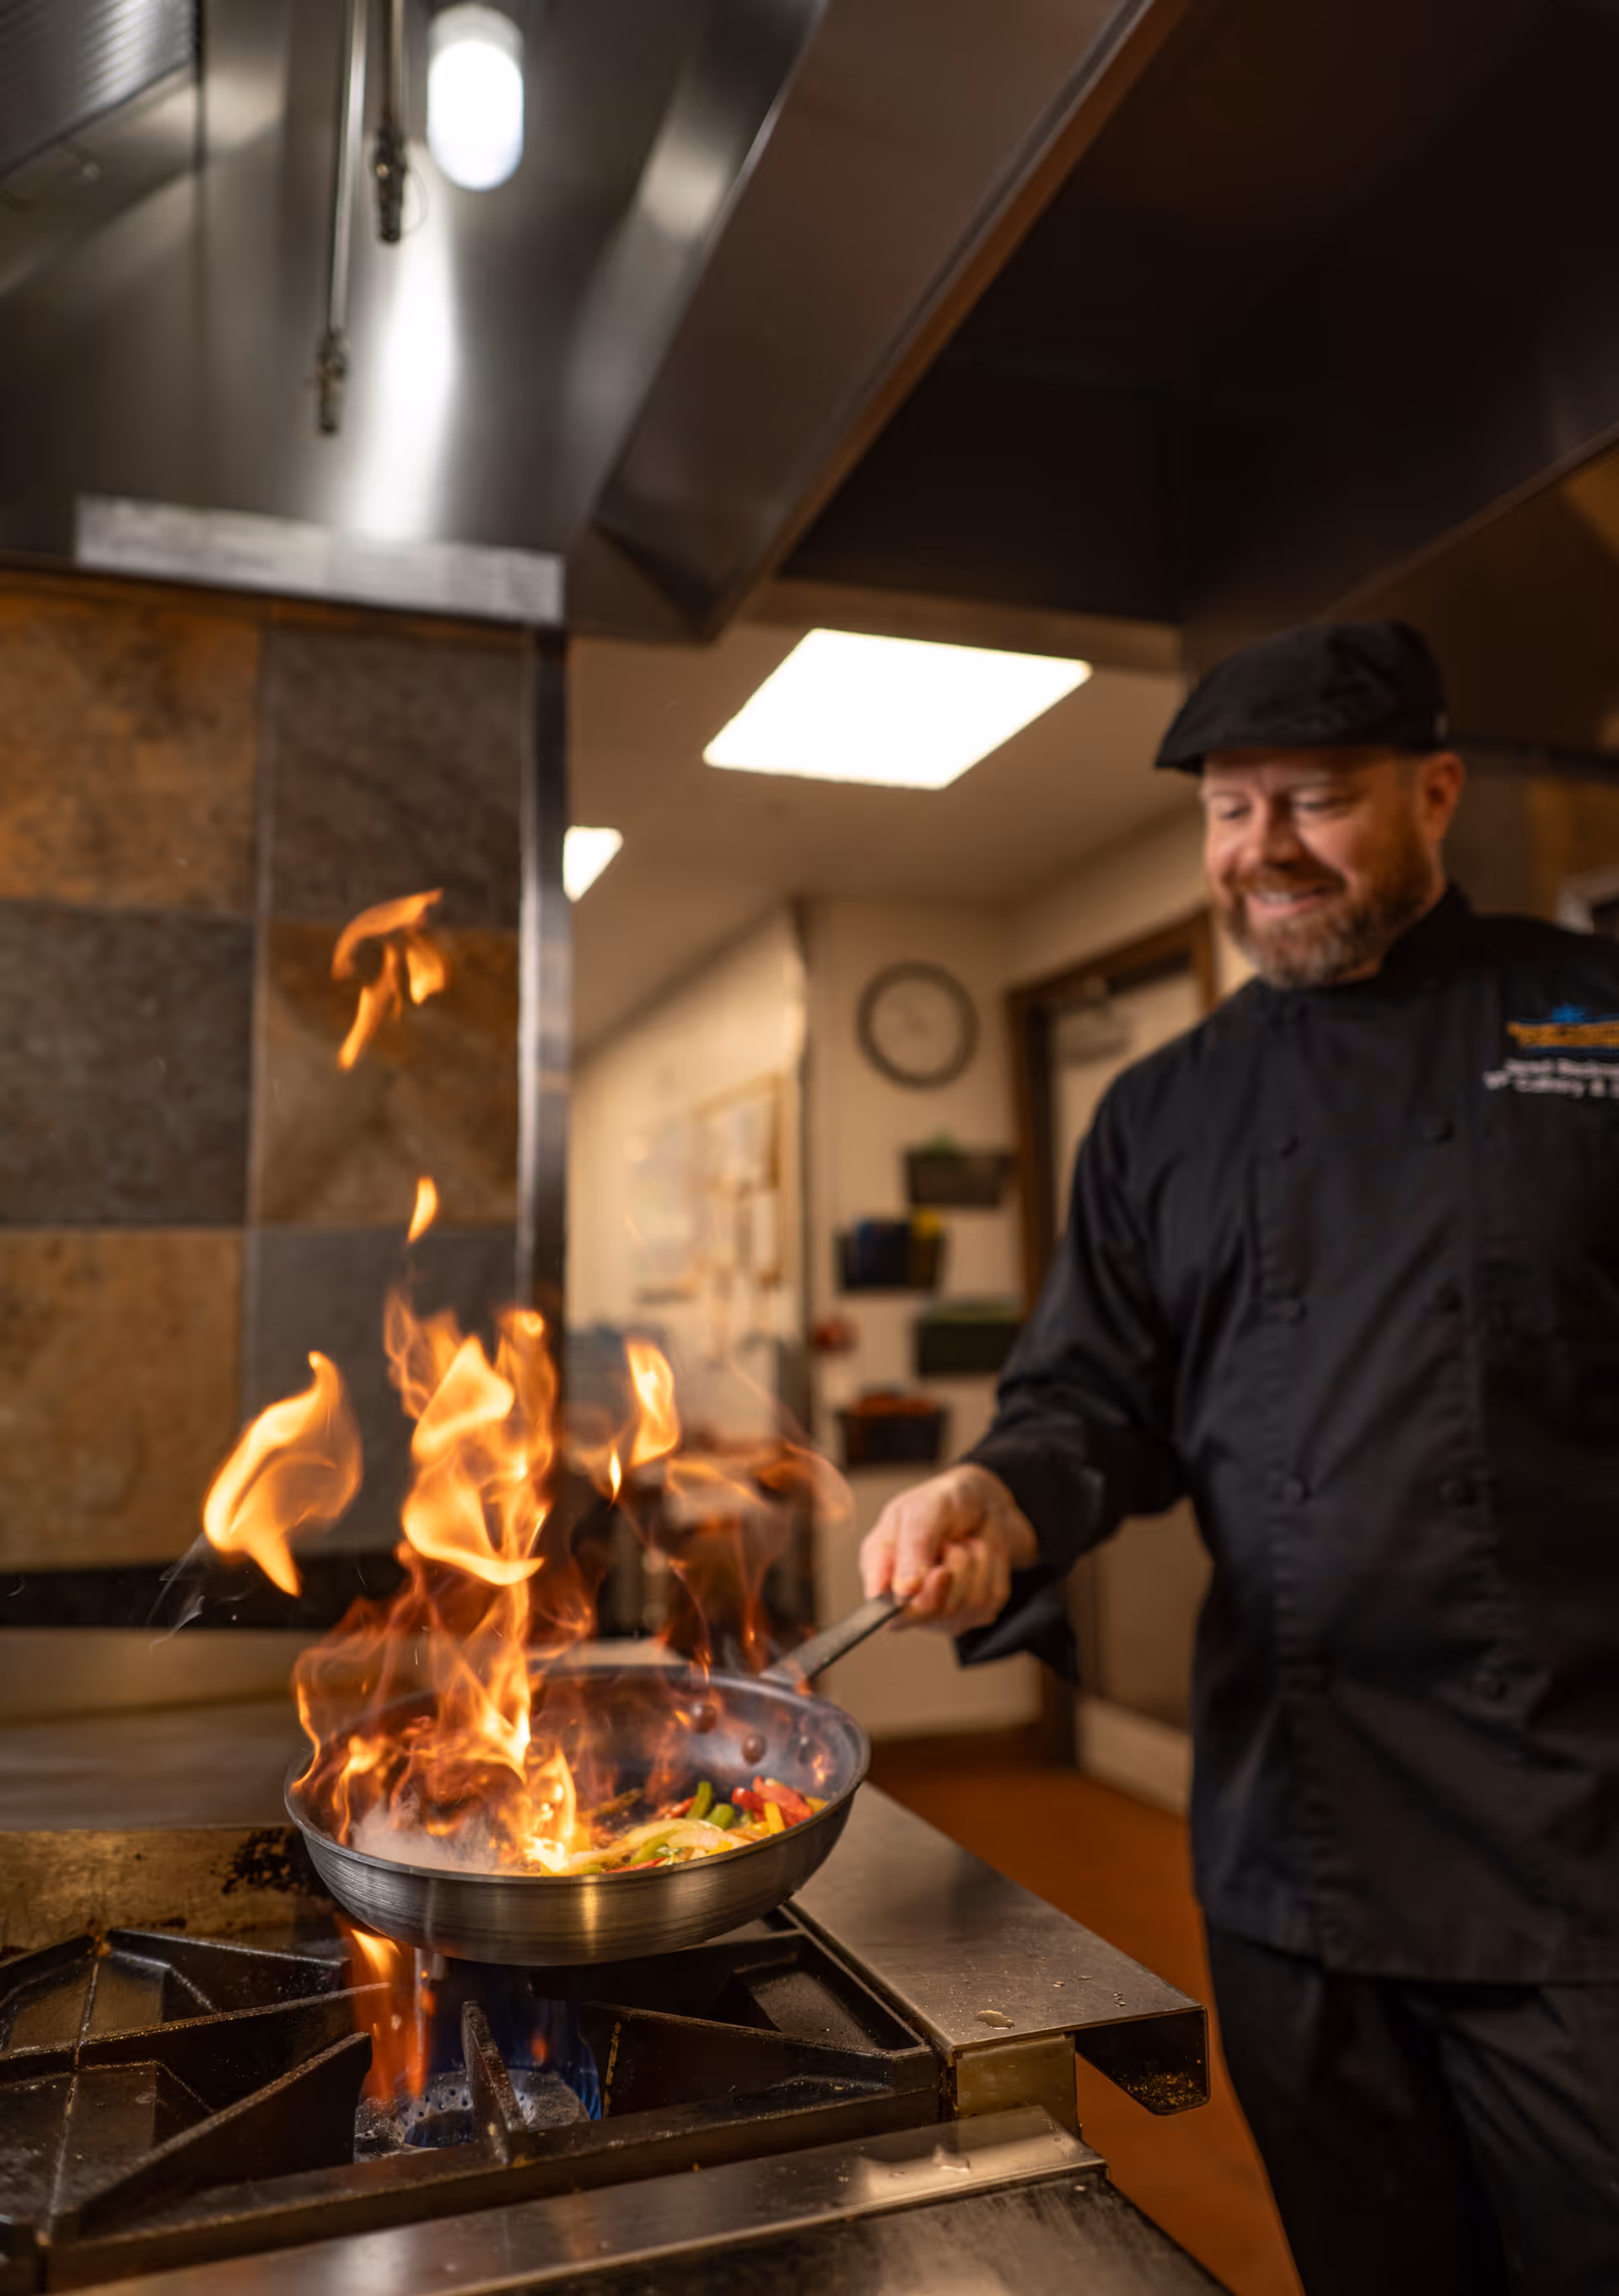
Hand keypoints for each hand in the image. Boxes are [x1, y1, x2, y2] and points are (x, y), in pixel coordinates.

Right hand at [859, 1463, 1038, 1632]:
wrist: (983, 1501)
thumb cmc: (944, 1501)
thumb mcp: (922, 1510)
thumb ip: (912, 1547)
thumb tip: (903, 1590)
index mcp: (883, 1572)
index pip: (888, 1613)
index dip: (914, 1603)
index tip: (940, 1572)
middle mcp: (909, 1598)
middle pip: (931, 1612)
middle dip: (951, 1571)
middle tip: (952, 1544)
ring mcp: (943, 1609)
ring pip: (966, 1605)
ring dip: (974, 1564)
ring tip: (965, 1543)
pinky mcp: (976, 1610)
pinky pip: (991, 1600)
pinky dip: (992, 1568)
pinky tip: (980, 1553)